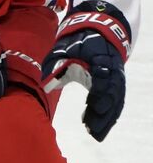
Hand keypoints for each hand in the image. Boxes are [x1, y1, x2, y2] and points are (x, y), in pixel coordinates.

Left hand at [41, 1, 129, 141]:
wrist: (96, 28)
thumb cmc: (76, 40)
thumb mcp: (63, 49)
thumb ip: (56, 66)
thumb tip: (46, 84)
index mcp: (101, 61)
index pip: (104, 81)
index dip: (100, 96)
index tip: (92, 110)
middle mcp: (113, 71)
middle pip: (113, 96)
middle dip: (104, 115)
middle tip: (93, 133)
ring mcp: (117, 76)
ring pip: (116, 101)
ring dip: (107, 119)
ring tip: (97, 135)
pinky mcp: (116, 82)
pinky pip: (116, 100)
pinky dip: (109, 114)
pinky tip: (100, 126)